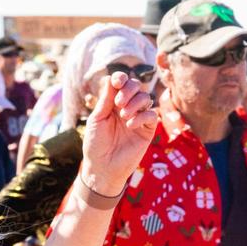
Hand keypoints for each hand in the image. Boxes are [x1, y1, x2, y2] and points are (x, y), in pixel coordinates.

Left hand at [81, 71, 157, 195]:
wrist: (102, 167)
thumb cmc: (96, 144)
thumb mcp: (97, 119)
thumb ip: (106, 100)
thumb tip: (111, 78)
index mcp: (112, 103)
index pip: (121, 84)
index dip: (121, 78)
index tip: (118, 80)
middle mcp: (127, 107)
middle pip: (136, 86)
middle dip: (129, 89)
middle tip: (118, 103)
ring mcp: (138, 118)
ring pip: (146, 98)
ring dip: (135, 102)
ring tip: (123, 116)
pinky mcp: (147, 130)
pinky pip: (151, 115)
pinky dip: (141, 116)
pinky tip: (130, 125)